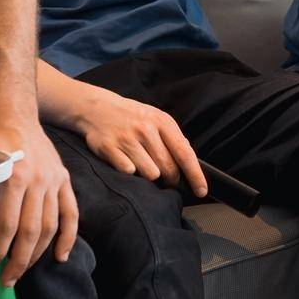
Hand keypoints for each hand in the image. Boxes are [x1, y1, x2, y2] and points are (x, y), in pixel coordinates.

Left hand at [0, 121, 78, 285]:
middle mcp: (37, 180)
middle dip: (17, 261)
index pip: (6, 225)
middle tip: (5, 280)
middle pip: (31, 231)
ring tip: (22, 270)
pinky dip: (68, 237)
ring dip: (38, 254)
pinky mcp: (63, 179)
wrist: (12, 115)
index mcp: (12, 177)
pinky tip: (60, 256)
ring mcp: (53, 180)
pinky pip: (71, 212)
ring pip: (50, 226)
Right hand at [73, 82, 207, 197]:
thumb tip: (190, 161)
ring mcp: (127, 139)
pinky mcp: (109, 148)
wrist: (97, 108)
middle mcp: (145, 129)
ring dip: (149, 176)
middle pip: (168, 168)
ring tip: (142, 164)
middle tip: (166, 179)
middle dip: (171, 179)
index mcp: (162, 122)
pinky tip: (126, 160)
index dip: (195, 175)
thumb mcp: (156, 119)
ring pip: (150, 173)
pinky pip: (128, 172)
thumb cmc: (133, 117)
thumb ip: (173, 138)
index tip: (201, 191)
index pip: (184, 153)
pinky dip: (130, 172)